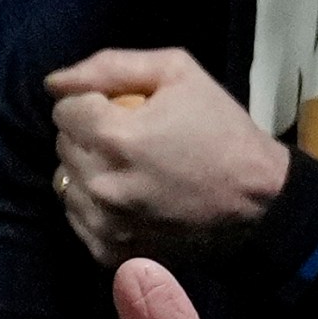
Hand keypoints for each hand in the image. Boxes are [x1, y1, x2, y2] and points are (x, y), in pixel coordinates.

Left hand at [47, 48, 290, 264]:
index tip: (119, 110)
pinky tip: (125, 199)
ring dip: (87, 171)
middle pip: (63, 145)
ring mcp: (106, 223)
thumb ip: (109, 67)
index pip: (64, 110)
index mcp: (113, 136)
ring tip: (126, 169)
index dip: (90, 104)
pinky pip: (78, 220)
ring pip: (65, 182)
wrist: (263, 203)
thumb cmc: (223, 131)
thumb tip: (54, 83)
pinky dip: (94, 207)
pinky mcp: (113, 252)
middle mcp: (101, 183)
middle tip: (129, 139)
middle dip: (88, 135)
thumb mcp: (177, 73)